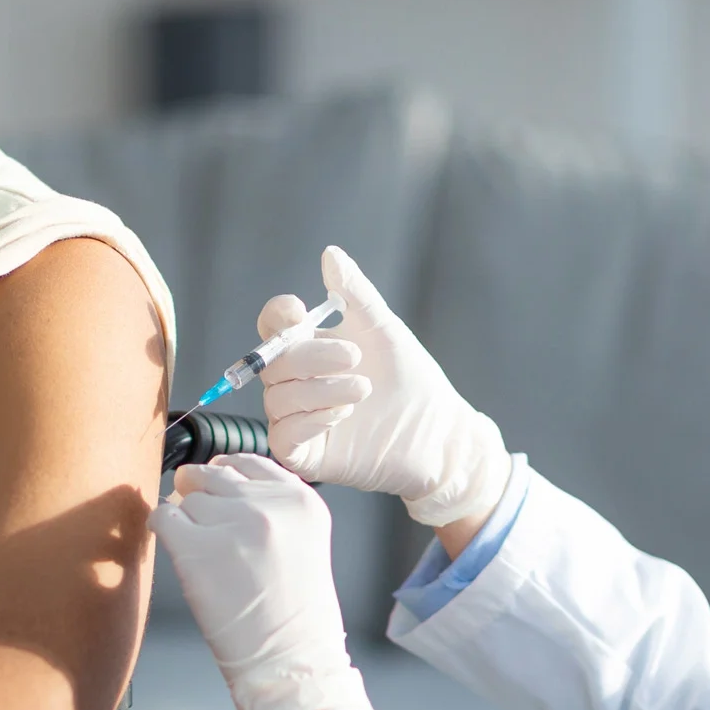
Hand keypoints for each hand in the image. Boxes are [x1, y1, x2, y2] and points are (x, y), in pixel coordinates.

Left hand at [149, 453, 367, 709]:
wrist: (291, 661)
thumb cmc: (295, 615)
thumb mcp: (302, 542)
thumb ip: (271, 508)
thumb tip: (216, 482)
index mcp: (300, 500)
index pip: (247, 462)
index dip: (224, 477)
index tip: (215, 492)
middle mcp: (267, 504)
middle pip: (213, 476)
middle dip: (200, 496)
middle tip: (201, 527)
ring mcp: (231, 524)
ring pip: (186, 498)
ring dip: (185, 521)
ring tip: (202, 556)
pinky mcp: (196, 548)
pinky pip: (162, 517)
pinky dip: (161, 529)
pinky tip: (175, 551)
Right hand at [257, 246, 513, 527]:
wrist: (437, 432)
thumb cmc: (411, 380)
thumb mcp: (382, 329)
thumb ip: (354, 293)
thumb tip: (331, 254)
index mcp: (309, 348)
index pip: (272, 327)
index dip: (278, 317)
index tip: (300, 313)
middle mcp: (296, 383)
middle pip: (273, 363)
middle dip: (312, 357)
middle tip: (355, 357)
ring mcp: (297, 419)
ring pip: (278, 399)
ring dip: (320, 390)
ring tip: (363, 390)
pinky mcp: (304, 455)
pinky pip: (284, 436)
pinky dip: (310, 421)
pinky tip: (343, 414)